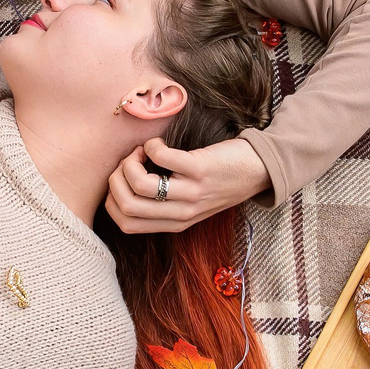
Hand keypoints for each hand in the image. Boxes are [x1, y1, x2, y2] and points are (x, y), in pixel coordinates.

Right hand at [105, 135, 270, 234]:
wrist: (258, 170)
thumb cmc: (220, 182)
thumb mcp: (190, 204)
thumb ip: (163, 205)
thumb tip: (123, 186)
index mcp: (174, 224)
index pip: (125, 224)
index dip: (112, 200)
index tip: (122, 180)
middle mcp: (182, 213)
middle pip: (127, 205)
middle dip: (116, 179)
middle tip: (129, 162)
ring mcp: (191, 192)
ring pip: (139, 185)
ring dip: (130, 162)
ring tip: (141, 152)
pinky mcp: (200, 169)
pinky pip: (162, 157)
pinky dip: (152, 146)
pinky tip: (159, 143)